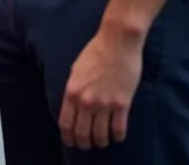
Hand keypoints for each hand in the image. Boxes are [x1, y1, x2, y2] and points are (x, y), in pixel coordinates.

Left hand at [58, 24, 143, 149]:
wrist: (117, 42)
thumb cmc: (95, 51)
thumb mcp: (76, 69)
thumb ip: (75, 89)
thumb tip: (74, 105)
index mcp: (72, 91)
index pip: (66, 123)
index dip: (68, 136)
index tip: (71, 142)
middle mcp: (86, 101)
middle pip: (82, 133)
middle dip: (84, 143)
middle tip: (87, 145)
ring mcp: (104, 104)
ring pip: (100, 136)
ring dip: (101, 142)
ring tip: (102, 142)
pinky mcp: (122, 104)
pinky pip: (119, 129)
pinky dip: (117, 137)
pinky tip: (117, 136)